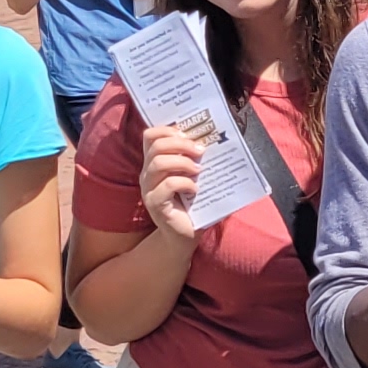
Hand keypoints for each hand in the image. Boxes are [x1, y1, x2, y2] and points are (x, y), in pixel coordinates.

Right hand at [136, 122, 211, 240]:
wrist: (184, 236)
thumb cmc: (193, 204)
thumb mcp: (194, 177)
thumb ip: (197, 159)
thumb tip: (219, 139)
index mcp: (154, 163)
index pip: (150, 136)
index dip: (168, 130)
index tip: (188, 135)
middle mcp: (147, 174)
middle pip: (156, 146)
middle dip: (181, 144)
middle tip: (200, 151)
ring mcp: (149, 190)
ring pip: (158, 163)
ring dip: (183, 162)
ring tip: (198, 169)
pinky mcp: (155, 205)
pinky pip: (167, 185)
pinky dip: (184, 182)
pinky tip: (195, 188)